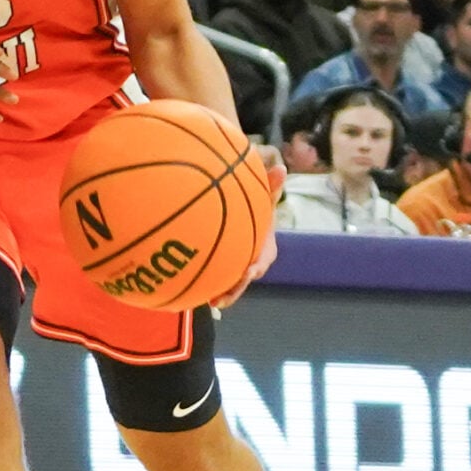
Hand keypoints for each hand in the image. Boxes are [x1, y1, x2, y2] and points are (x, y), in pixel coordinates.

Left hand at [212, 152, 286, 307]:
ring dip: (221, 294)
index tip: (249, 271)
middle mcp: (253, 262)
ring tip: (208, 303)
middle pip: (244, 278)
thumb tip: (281, 167)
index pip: (263, 259)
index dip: (256, 266)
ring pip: (231, 284)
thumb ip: (271, 186)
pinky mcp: (224, 269)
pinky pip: (217, 279)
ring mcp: (238, 267)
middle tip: (221, 300)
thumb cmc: (256, 208)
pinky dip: (207, 286)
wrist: (245, 218)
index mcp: (265, 248)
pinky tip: (190, 291)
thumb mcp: (264, 197)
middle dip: (235, 289)